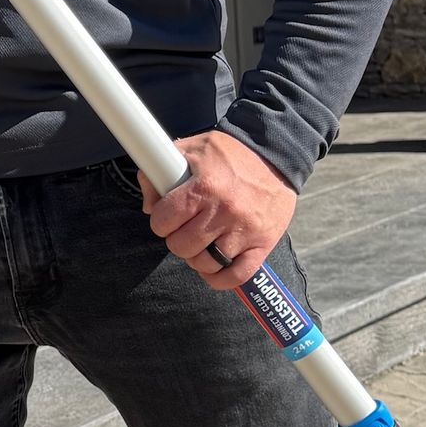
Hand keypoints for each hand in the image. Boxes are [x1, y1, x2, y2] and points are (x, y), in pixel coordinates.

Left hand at [138, 130, 295, 288]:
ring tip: (200, 244)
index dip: (160, 220)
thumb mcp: (193, 148)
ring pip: (205, 264)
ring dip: (197, 257)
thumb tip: (148, 204)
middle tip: (185, 229)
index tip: (167, 217)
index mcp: (204, 187)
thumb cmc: (231, 154)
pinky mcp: (263, 244)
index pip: (163, 220)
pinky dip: (220, 278)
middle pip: (181, 246)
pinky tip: (214, 266)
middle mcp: (224, 211)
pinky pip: (236, 276)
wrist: (277, 157)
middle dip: (176, 239)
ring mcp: (244, 231)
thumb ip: (162, 169)